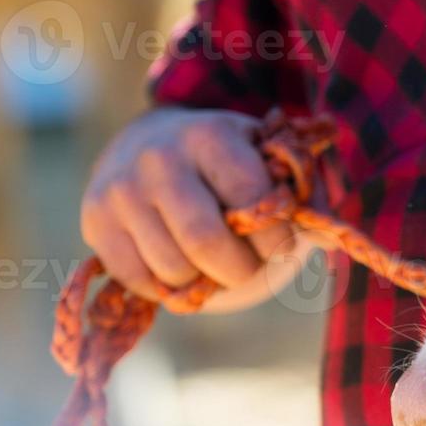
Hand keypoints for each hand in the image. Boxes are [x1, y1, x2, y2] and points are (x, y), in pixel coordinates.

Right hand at [81, 107, 294, 303]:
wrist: (146, 140)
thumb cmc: (224, 160)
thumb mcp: (263, 157)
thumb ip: (298, 193)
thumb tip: (332, 239)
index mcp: (211, 137)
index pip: (252, 205)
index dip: (275, 240)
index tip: (279, 244)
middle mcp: (159, 159)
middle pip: (206, 244)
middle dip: (239, 271)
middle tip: (247, 268)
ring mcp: (120, 190)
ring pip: (174, 270)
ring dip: (204, 282)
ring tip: (212, 263)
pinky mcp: (94, 221)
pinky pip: (141, 282)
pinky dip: (170, 289)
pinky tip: (181, 266)